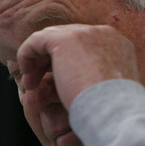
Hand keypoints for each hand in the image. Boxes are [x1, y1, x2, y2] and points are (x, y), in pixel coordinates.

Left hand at [17, 24, 139, 109]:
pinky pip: (36, 41)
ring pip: (51, 39)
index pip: (85, 44)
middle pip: (67, 39)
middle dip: (51, 61)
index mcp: (118, 44)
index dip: (68, 61)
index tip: (58, 84)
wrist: (115, 112)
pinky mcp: (65, 39)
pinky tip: (28, 81)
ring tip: (32, 86)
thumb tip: (84, 81)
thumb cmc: (114, 112)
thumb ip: (101, 79)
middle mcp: (104, 33)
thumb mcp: (113, 91)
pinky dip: (26, 58)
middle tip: (40, 85)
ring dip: (38, 62)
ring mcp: (85, 33)